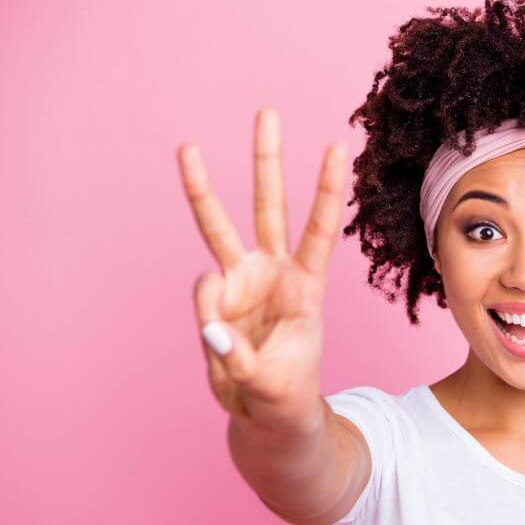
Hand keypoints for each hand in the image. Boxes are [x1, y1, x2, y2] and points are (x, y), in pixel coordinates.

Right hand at [177, 108, 347, 432]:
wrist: (267, 412)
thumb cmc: (284, 392)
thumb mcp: (272, 383)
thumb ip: (240, 357)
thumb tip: (210, 324)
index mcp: (306, 286)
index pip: (320, 229)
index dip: (327, 189)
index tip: (337, 146)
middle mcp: (274, 272)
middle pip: (269, 206)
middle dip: (267, 161)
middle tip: (266, 113)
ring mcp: (242, 280)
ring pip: (220, 226)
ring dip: (203, 187)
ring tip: (188, 147)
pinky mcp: (216, 298)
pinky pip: (203, 293)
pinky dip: (207, 320)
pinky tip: (224, 349)